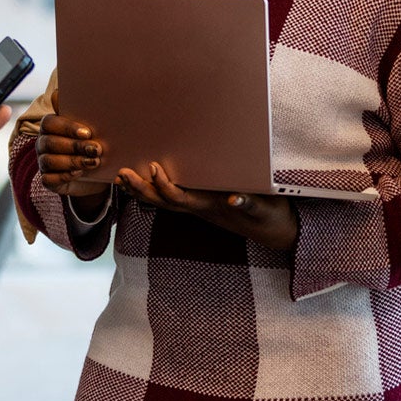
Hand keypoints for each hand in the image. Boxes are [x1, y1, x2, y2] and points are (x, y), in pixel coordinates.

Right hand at [35, 114, 111, 203]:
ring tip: (93, 162)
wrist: (96, 175)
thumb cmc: (93, 147)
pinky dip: (64, 176)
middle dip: (75, 146)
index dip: (67, 127)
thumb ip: (94, 125)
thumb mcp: (95, 135)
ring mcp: (42, 162)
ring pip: (48, 161)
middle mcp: (43, 143)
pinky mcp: (47, 179)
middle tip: (96, 149)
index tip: (87, 133)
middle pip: (50, 142)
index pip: (50, 122)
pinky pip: (48, 179)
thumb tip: (105, 116)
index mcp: (50, 126)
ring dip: (72, 161)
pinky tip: (79, 173)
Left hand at [118, 162, 299, 251]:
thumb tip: (234, 199)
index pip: (182, 199)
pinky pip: (176, 199)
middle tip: (121, 173)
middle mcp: (202, 209)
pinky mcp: (205, 205)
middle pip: (165, 202)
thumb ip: (250, 204)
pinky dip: (157, 191)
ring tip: (123, 178)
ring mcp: (202, 209)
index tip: (154, 167)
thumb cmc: (273, 217)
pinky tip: (145, 182)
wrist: (279, 233)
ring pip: (166, 202)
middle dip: (142, 189)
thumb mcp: (266, 209)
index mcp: (213, 208)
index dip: (165, 186)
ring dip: (144, 192)